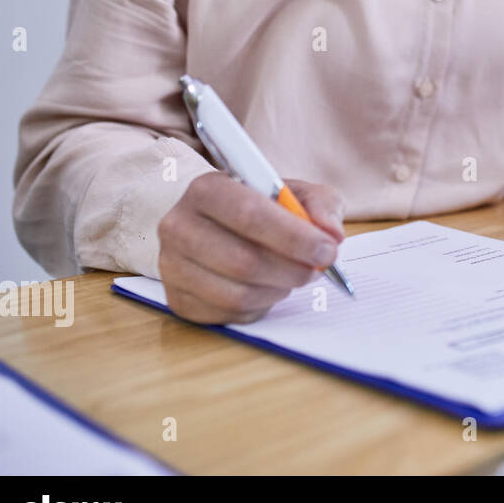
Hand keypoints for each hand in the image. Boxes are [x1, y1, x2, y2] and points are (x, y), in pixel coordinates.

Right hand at [157, 173, 345, 323]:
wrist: (222, 227)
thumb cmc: (265, 208)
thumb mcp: (299, 193)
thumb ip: (322, 205)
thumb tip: (331, 234)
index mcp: (207, 188)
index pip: (249, 215)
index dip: (294, 236)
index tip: (328, 249)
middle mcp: (179, 225)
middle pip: (244, 261)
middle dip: (293, 270)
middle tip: (318, 268)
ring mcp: (172, 265)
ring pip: (238, 293)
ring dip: (279, 289)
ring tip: (292, 275)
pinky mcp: (177, 299)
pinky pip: (229, 314)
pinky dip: (261, 305)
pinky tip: (268, 287)